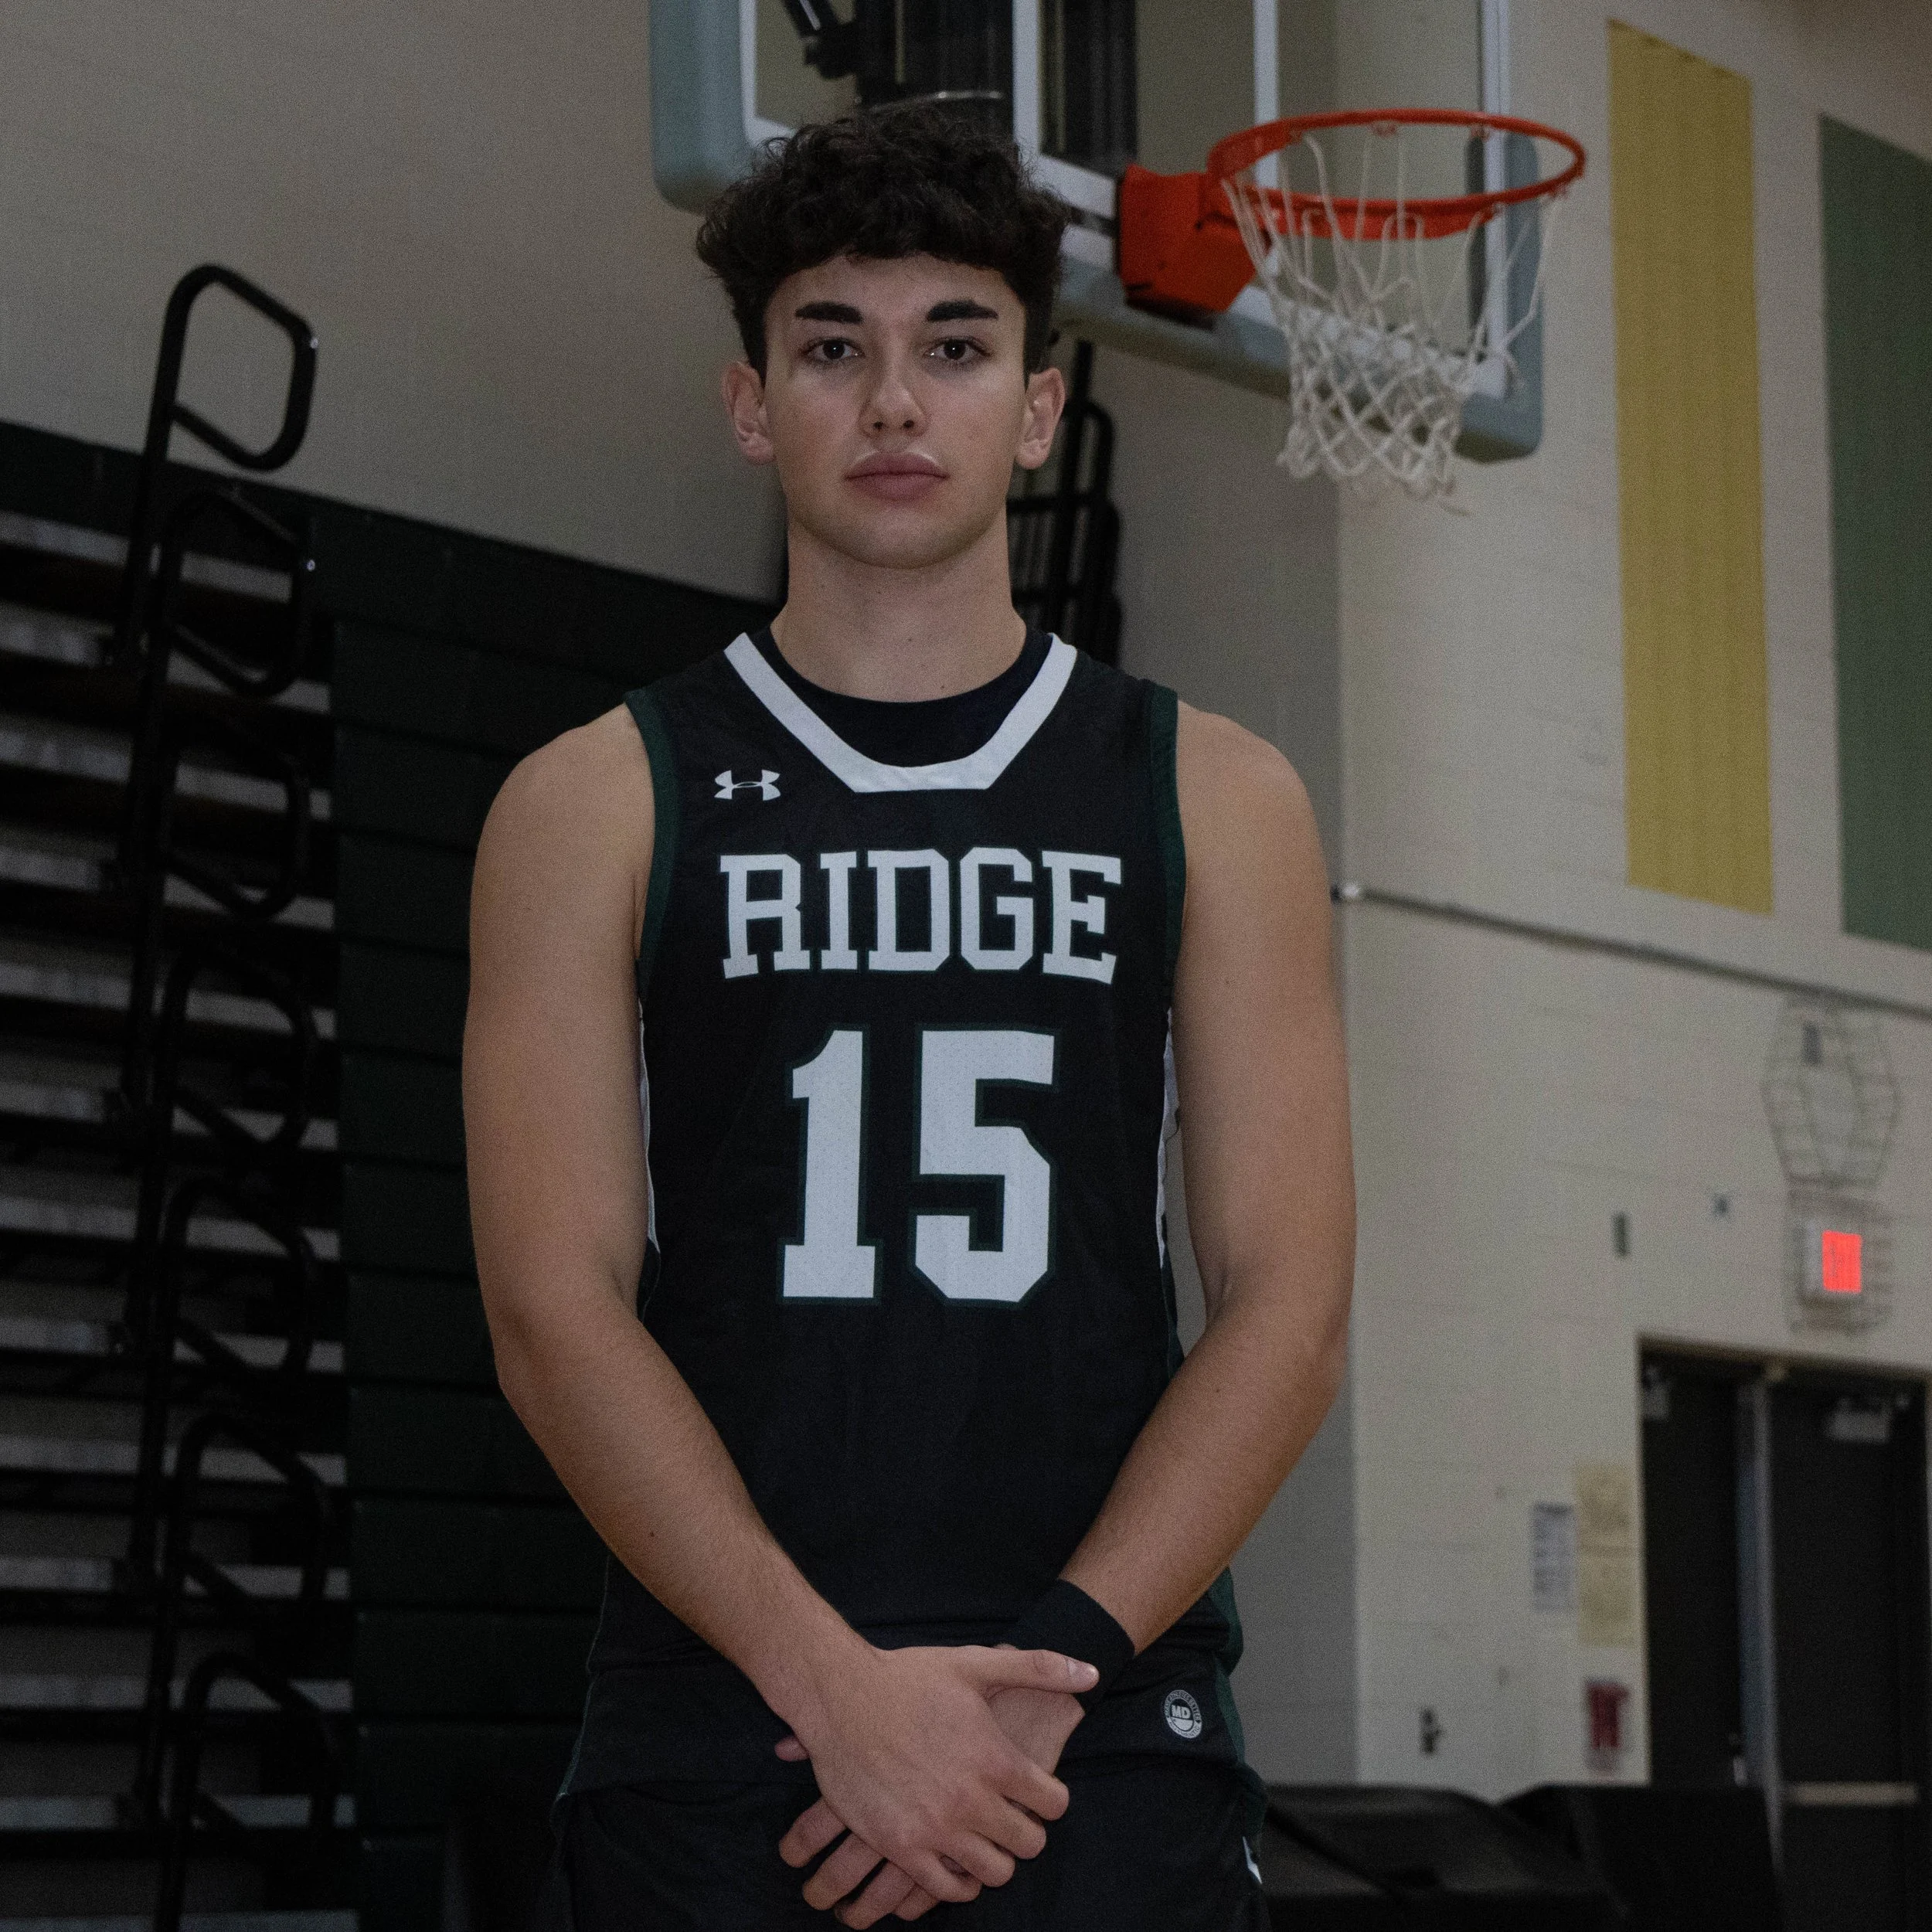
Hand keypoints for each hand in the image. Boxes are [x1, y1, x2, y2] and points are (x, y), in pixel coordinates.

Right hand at [775, 1644, 1094, 1911]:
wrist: (839, 1697)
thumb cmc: (908, 1678)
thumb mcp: (975, 1663)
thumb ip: (1038, 1668)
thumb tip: (1091, 1673)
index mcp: (994, 1758)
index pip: (1054, 1804)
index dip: (1051, 1798)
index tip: (1037, 1793)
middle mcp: (970, 1800)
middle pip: (1029, 1845)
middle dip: (1026, 1831)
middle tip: (1011, 1817)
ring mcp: (935, 1829)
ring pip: (994, 1874)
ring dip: (995, 1859)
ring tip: (984, 1838)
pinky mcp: (901, 1848)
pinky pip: (946, 1891)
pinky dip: (957, 1882)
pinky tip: (954, 1859)